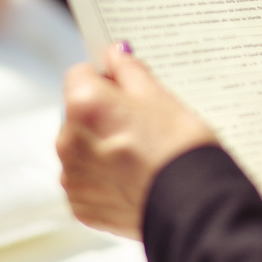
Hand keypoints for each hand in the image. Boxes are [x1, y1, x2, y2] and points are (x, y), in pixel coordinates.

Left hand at [56, 43, 218, 239]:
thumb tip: (115, 55)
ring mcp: (72, 176)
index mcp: (83, 104)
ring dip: (100, 147)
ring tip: (140, 156)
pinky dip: (104, 178)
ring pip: (81, 148)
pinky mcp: (80, 205)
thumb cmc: (179, 149)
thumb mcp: (158, 95)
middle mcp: (68, 140)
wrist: (193, 206)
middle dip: (102, 115)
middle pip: (78, 113)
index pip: (81, 74)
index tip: (125, 89)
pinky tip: (132, 178)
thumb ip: (128, 70)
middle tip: (141, 126)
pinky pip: (86, 181)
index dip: (105, 79)